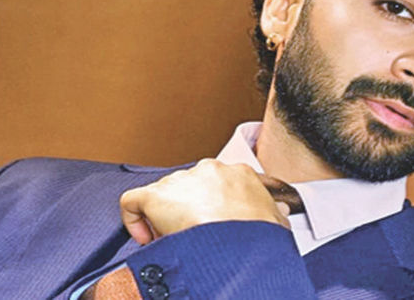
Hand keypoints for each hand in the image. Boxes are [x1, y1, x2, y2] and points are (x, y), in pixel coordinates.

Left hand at [120, 159, 290, 243]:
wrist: (240, 239)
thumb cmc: (258, 233)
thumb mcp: (275, 220)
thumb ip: (275, 212)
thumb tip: (282, 213)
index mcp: (237, 173)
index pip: (218, 185)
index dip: (212, 208)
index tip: (212, 226)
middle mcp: (208, 170)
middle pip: (189, 190)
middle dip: (188, 214)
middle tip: (193, 237)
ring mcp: (181, 180)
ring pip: (163, 197)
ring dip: (166, 220)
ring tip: (177, 242)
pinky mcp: (155, 195)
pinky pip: (132, 202)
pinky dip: (134, 221)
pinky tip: (147, 237)